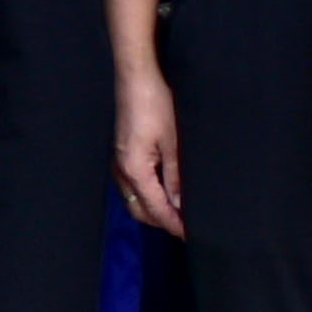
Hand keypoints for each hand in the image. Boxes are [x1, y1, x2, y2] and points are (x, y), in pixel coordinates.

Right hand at [113, 60, 182, 237]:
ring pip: (135, 200)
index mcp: (135, 171)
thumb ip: (177, 177)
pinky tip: (164, 191)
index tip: (191, 235)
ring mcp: (119, 162)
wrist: (136, 76)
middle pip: (141, 211)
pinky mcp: (122, 153)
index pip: (156, 209)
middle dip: (163, 222)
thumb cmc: (156, 104)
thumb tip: (182, 204)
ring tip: (179, 212)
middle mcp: (122, 171)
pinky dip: (148, 196)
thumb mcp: (173, 142)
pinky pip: (133, 186)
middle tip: (187, 227)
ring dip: (155, 210)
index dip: (174, 225)